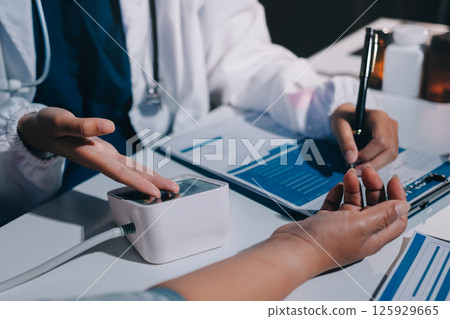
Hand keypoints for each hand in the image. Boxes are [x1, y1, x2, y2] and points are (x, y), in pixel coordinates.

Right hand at [17, 107, 178, 196]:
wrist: (40, 130)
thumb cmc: (48, 125)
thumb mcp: (61, 122)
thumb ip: (83, 126)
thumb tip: (109, 126)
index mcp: (89, 155)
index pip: (117, 172)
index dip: (136, 182)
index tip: (154, 191)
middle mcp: (99, 160)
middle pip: (129, 175)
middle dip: (151, 185)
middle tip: (173, 192)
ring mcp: (104, 158)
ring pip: (130, 171)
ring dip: (150, 180)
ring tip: (169, 187)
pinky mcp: (105, 153)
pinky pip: (126, 165)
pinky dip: (140, 171)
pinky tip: (151, 176)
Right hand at [271, 165, 408, 272]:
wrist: (294, 249)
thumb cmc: (325, 243)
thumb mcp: (360, 224)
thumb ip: (382, 214)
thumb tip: (403, 206)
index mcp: (373, 237)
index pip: (394, 217)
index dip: (397, 198)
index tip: (392, 180)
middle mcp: (359, 232)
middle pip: (375, 206)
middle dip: (373, 187)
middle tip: (367, 171)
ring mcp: (341, 227)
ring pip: (354, 203)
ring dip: (354, 188)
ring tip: (349, 175)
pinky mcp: (325, 222)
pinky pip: (336, 205)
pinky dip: (339, 194)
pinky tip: (338, 187)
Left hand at [330, 103, 398, 173]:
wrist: (347, 117)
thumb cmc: (344, 118)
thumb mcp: (339, 126)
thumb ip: (345, 141)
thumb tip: (351, 159)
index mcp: (379, 117)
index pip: (381, 141)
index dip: (367, 154)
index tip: (352, 160)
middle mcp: (390, 125)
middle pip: (389, 151)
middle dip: (371, 164)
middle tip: (354, 170)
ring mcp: (393, 134)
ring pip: (390, 156)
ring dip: (373, 165)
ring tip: (356, 167)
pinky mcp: (391, 142)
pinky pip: (387, 157)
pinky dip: (374, 164)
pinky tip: (362, 164)